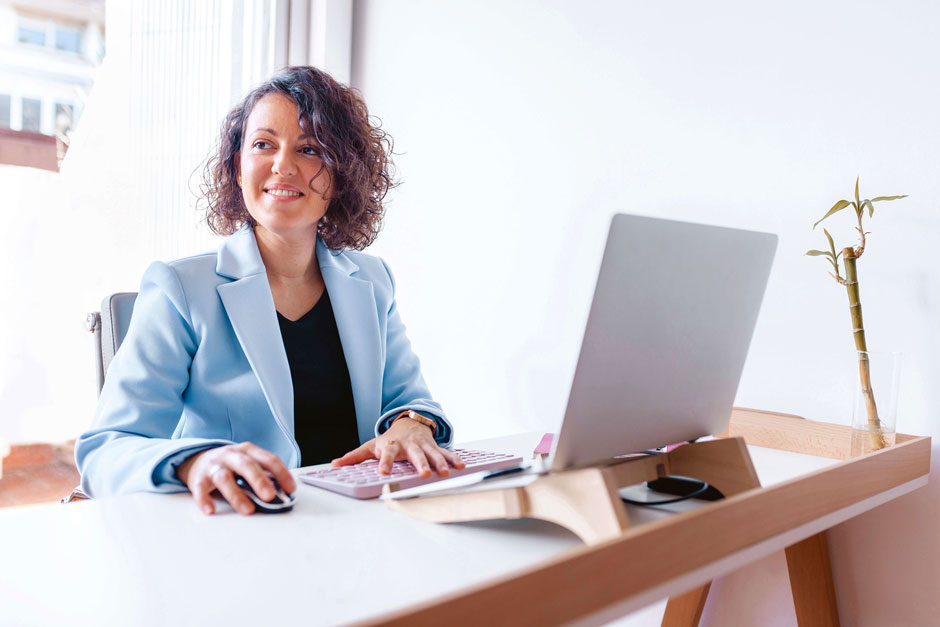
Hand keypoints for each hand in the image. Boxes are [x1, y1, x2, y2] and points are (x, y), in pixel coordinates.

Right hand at [176, 442, 295, 515]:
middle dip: (259, 480)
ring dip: (236, 494)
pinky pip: (200, 488)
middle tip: (270, 496)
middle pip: (246, 465)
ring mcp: (214, 465)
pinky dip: (204, 499)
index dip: (281, 473)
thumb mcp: (248, 465)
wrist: (197, 460)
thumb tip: (281, 495)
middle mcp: (231, 455)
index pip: (268, 459)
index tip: (290, 489)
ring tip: (247, 510)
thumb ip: (263, 476)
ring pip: (224, 477)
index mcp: (248, 450)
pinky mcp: (198, 477)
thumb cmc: (230, 465)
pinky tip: (210, 510)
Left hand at [332, 417, 464, 476]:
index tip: (383, 472)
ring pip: (432, 454)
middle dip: (420, 463)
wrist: (408, 423)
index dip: (385, 463)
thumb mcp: (371, 445)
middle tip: (424, 474)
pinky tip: (460, 466)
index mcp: (392, 446)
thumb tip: (335, 464)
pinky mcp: (434, 447)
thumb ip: (355, 456)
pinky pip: (445, 453)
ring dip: (439, 463)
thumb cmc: (389, 439)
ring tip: (445, 473)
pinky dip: (453, 459)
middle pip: (414, 454)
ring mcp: (423, 445)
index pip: (387, 454)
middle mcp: (409, 445)